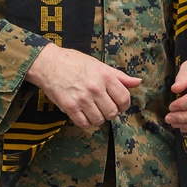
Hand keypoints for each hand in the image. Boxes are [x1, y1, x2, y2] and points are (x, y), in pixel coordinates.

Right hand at [25, 44, 140, 128]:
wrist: (48, 63)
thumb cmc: (74, 62)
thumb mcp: (99, 65)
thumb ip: (119, 76)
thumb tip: (138, 82)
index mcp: (105, 76)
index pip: (124, 99)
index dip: (124, 106)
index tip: (119, 105)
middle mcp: (95, 88)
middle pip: (112, 113)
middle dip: (110, 113)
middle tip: (104, 107)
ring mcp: (82, 99)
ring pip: (99, 120)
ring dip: (98, 118)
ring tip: (92, 110)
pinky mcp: (69, 107)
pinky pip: (84, 124)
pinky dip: (86, 123)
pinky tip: (83, 115)